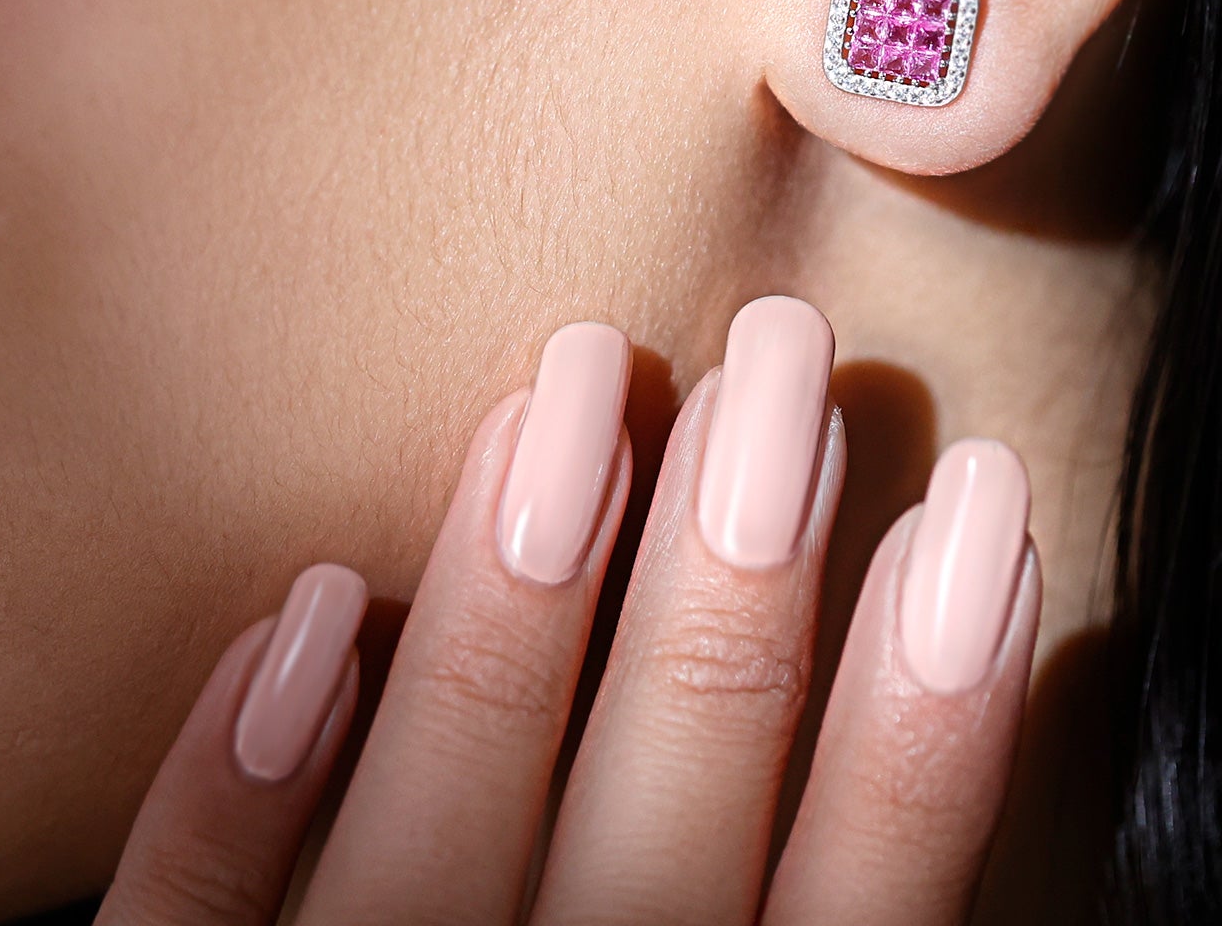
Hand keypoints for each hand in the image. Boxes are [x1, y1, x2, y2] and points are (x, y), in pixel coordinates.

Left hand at [97, 295, 1039, 925]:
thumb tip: (970, 812)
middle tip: (784, 351)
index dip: (927, 720)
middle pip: (661, 837)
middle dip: (734, 586)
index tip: (983, 501)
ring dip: (507, 615)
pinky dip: (238, 794)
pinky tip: (304, 611)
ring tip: (572, 388)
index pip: (853, 921)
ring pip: (434, 851)